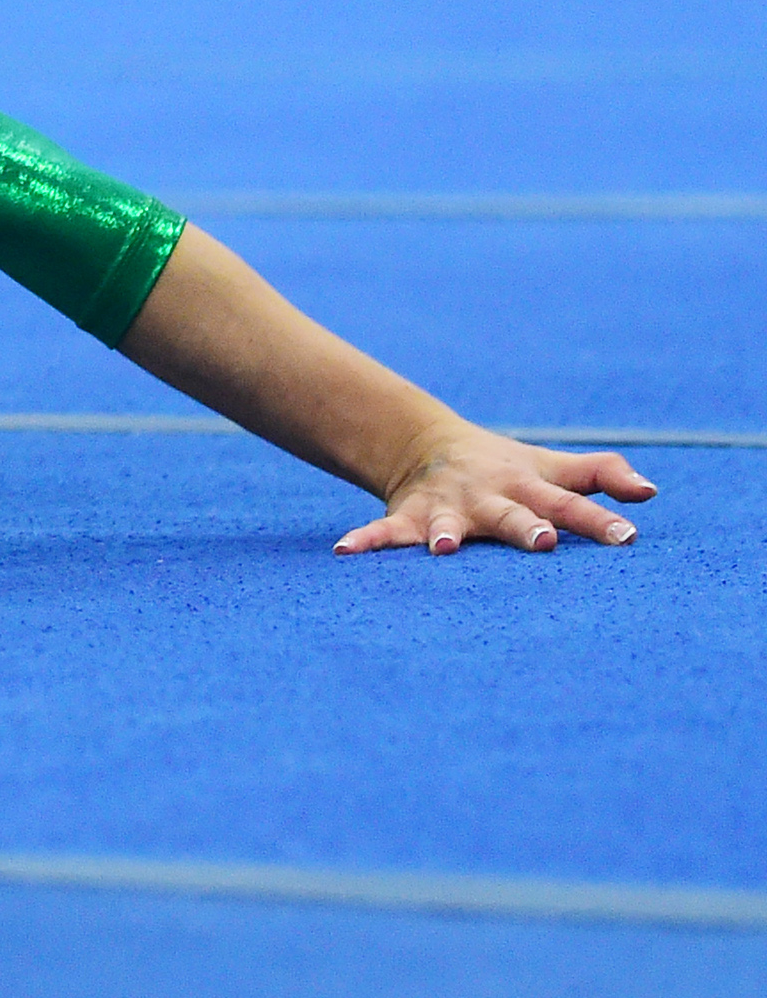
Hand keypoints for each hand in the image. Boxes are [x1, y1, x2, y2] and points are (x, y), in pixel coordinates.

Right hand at [338, 424, 655, 556]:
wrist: (429, 447)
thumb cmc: (507, 469)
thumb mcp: (553, 468)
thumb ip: (603, 476)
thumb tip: (650, 493)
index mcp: (527, 487)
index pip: (572, 504)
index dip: (600, 521)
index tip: (628, 538)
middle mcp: (488, 497)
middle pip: (512, 513)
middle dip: (524, 527)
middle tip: (543, 542)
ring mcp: (447, 508)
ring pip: (446, 523)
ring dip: (445, 534)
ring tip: (444, 549)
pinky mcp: (408, 517)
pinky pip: (384, 531)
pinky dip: (365, 540)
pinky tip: (346, 551)